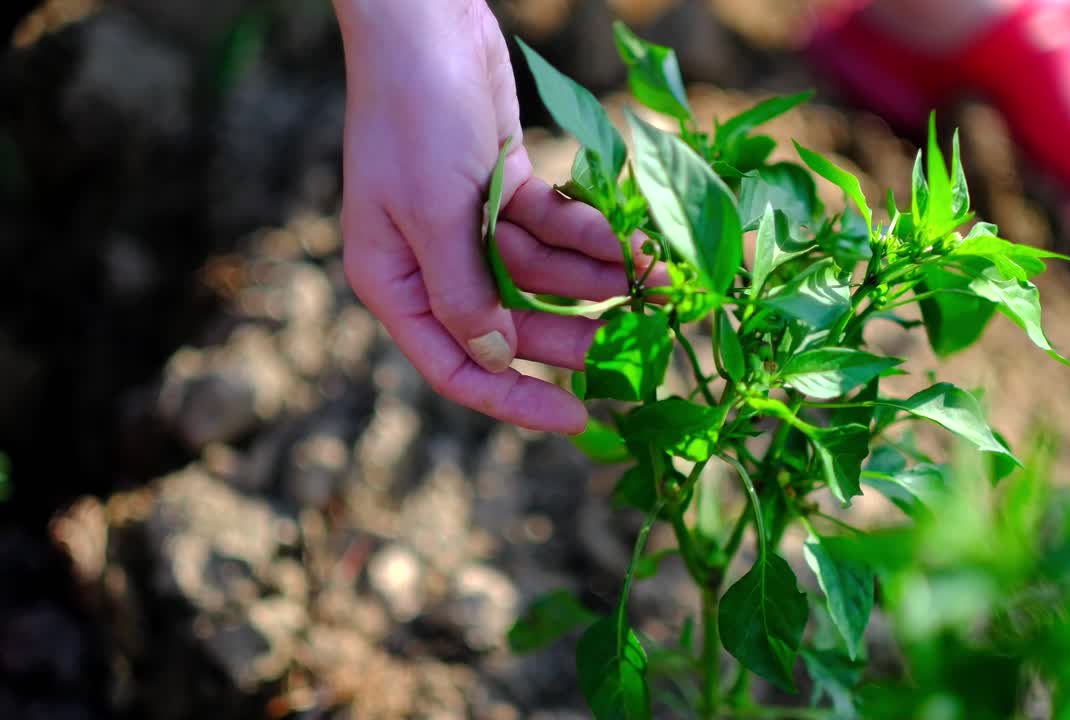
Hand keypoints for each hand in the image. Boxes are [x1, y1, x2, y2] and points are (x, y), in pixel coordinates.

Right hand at [334, 0, 636, 433]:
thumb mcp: (435, 215)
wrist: (426, 24)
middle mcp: (432, 262)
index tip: (575, 420)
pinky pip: (555, 230)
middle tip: (635, 355)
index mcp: (395, 281)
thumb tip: (494, 358)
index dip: (514, 399)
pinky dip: (591, 237)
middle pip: (509, 324)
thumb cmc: (414, 118)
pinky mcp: (506, 190)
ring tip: (652, 289)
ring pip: (542, 278)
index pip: (456, 364)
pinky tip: (635, 246)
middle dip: (572, 337)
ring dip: (595, 284)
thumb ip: (466, 292)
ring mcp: (470, 227)